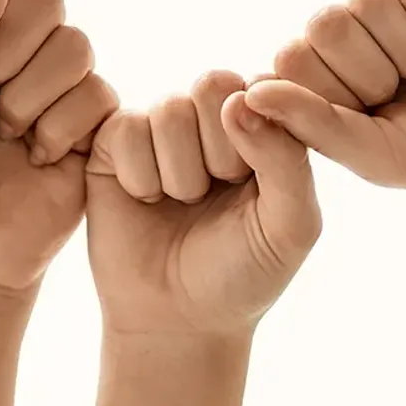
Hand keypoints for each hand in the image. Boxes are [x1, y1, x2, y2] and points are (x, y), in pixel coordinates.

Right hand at [83, 72, 320, 336]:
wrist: (178, 321)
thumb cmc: (243, 272)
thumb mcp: (290, 224)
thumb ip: (287, 158)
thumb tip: (240, 101)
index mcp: (266, 124)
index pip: (265, 86)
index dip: (259, 134)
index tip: (254, 185)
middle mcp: (214, 116)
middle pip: (214, 85)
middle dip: (219, 151)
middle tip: (217, 194)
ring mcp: (163, 126)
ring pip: (170, 109)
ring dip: (180, 173)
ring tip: (182, 204)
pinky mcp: (115, 142)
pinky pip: (126, 129)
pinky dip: (140, 176)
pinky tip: (146, 201)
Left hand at [248, 0, 405, 203]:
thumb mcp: (384, 156)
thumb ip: (312, 126)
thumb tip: (244, 94)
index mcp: (340, 92)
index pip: (291, 60)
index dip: (331, 85)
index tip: (376, 110)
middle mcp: (363, 47)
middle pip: (323, 22)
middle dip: (373, 63)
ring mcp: (400, 13)